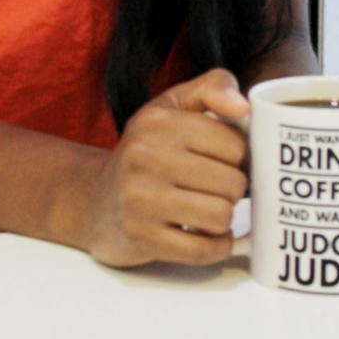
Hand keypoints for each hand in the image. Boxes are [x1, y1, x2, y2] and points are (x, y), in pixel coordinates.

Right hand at [83, 68, 248, 268]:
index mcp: (158, 121)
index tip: (223, 160)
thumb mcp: (172, 106)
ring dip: (222, 219)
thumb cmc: (146, 151)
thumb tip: (243, 107)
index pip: (235, 144)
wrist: (95, 200)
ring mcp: (141, 199)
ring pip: (221, 216)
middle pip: (233, 184)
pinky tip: (204, 234)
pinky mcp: (142, 237)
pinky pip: (203, 250)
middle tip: (214, 188)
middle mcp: (146, 156)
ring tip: (206, 209)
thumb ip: (213, 88)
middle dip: (231, 190)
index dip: (239, 157)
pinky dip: (214, 246)